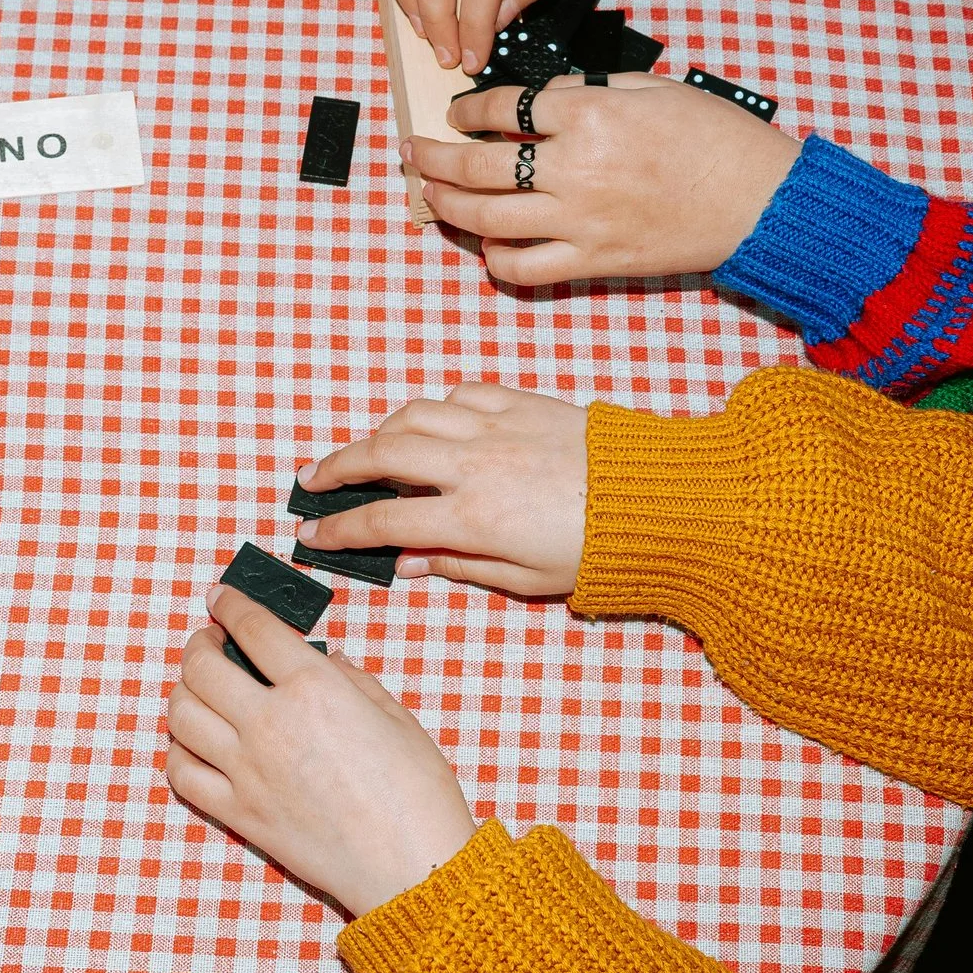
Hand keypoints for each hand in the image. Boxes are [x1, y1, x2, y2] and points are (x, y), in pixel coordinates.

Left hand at [166, 589, 477, 916]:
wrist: (413, 868)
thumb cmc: (418, 794)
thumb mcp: (397, 717)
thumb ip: (353, 679)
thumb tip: (324, 660)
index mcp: (313, 689)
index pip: (252, 628)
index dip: (230, 604)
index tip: (220, 597)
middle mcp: (269, 724)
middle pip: (200, 667)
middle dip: (198, 644)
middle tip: (210, 641)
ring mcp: (246, 771)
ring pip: (181, 716)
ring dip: (184, 692)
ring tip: (200, 689)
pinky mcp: (239, 813)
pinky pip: (183, 773)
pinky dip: (181, 751)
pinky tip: (197, 743)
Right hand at [299, 383, 587, 595]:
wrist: (659, 502)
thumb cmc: (597, 549)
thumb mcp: (525, 578)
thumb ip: (458, 565)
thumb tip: (409, 563)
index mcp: (470, 519)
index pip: (381, 523)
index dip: (338, 530)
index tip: (312, 533)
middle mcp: (472, 467)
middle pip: (379, 455)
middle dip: (336, 468)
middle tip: (313, 481)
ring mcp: (494, 428)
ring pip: (413, 416)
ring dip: (380, 432)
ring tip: (367, 451)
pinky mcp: (520, 403)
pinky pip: (461, 394)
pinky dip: (437, 408)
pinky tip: (434, 423)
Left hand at [406, 73, 801, 284]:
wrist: (762, 200)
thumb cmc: (716, 137)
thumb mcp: (653, 87)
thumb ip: (590, 88)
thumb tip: (542, 99)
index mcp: (591, 113)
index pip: (502, 108)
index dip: (467, 110)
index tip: (456, 113)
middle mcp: (575, 167)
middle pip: (476, 165)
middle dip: (432, 158)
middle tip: (413, 152)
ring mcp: (580, 220)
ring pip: (486, 218)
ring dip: (446, 205)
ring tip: (430, 194)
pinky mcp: (593, 262)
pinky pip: (522, 267)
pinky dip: (494, 257)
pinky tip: (486, 242)